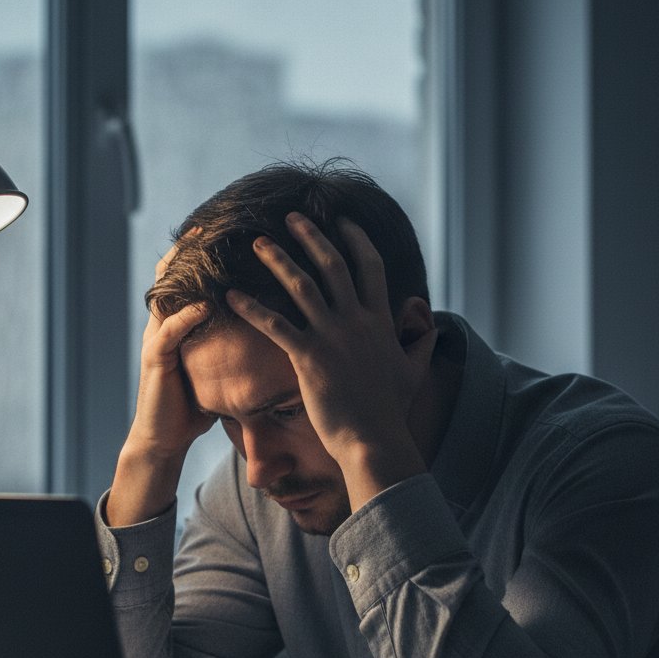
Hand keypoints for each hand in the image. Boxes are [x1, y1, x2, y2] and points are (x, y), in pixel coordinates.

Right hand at [106, 236, 213, 525]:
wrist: (164, 441)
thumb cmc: (192, 406)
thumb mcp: (215, 368)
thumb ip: (230, 346)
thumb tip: (267, 331)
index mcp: (180, 323)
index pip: (187, 278)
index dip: (200, 253)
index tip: (225, 227)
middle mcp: (165, 324)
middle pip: (171, 275)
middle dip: (187, 249)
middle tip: (208, 222)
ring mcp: (157, 340)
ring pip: (166, 295)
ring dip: (184, 272)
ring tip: (204, 248)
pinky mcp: (156, 361)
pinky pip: (169, 331)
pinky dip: (187, 316)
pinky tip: (205, 303)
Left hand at [227, 213, 436, 507]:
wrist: (374, 440)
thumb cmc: (390, 410)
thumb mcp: (413, 370)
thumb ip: (421, 342)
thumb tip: (428, 322)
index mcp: (380, 320)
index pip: (370, 267)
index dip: (356, 240)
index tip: (342, 221)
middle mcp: (356, 320)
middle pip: (332, 265)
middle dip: (311, 237)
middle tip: (292, 218)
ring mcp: (332, 337)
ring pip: (301, 286)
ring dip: (277, 260)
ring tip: (257, 243)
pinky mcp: (309, 357)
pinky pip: (274, 325)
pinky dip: (251, 308)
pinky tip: (230, 295)